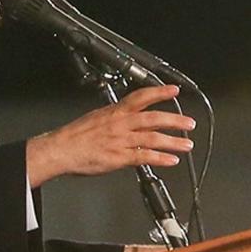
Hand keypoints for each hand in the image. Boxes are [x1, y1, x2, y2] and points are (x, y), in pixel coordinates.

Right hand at [25, 85, 194, 187]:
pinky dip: (160, 159)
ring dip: (173, 141)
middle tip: (189, 123)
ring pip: (153, 137)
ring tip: (186, 144)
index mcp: (114, 112)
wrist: (61, 149)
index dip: (159, 92)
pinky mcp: (119, 157)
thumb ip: (115, 119)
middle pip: (153, 118)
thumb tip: (129, 120)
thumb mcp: (96, 118)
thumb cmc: (74, 136)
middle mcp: (120, 123)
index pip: (141, 97)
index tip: (174, 90)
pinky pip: (144, 157)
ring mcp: (121, 140)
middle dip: (174, 120)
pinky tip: (171, 161)